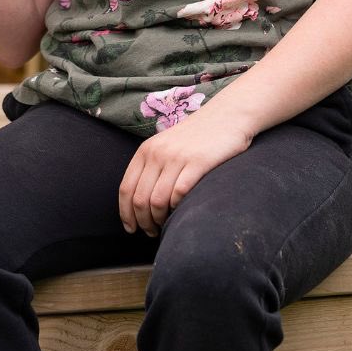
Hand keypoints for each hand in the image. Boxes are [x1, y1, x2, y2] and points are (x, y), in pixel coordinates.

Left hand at [118, 105, 253, 236]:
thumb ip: (153, 168)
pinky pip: (179, 193)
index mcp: (145, 151)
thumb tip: (140, 202)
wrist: (225, 117)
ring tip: (163, 228)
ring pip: (157, 200)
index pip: (126, 188)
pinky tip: (180, 213)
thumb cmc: (196, 138)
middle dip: (142, 222)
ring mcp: (177, 158)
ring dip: (158, 220)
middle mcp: (157, 153)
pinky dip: (177, 209)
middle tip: (150, 233)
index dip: (126, 212)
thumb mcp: (166, 147)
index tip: (130, 229)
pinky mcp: (198, 163)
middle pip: (139, 198)